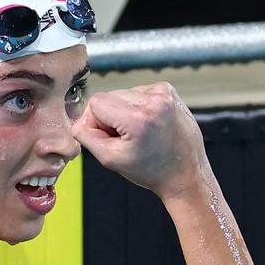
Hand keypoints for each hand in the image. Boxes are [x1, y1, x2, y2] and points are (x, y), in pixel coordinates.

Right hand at [71, 82, 209, 197]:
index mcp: (138, 118)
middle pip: (109, 96)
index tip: (108, 137)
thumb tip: (79, 122)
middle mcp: (154, 100)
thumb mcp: (110, 159)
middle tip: (125, 138)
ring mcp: (164, 93)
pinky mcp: (168, 91)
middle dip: (110, 116)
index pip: (96, 102)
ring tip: (139, 133)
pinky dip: (137, 108)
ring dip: (124, 112)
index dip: (95, 121)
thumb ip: (86, 137)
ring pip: (122, 94)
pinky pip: (138, 93)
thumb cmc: (151, 170)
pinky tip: (147, 125)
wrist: (185, 173)